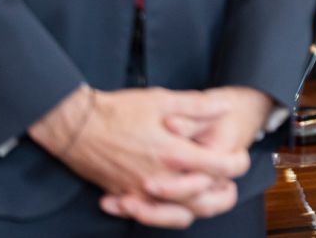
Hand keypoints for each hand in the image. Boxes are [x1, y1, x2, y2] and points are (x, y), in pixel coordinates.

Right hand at [101, 87, 274, 226]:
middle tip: (229, 182)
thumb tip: (226, 107)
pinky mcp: (125, 197)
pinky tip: (172, 201)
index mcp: (174, 153)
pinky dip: (166, 214)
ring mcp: (141, 193)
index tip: (239, 157)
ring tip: (206, 194)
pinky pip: (152, 216)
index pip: (219, 168)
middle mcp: (160, 179)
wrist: (76, 127)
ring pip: (179, 216)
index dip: (237, 163)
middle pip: (205, 201)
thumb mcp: (162, 99)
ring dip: (198, 208)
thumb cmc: (118, 111)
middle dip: (224, 193)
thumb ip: (198, 106)